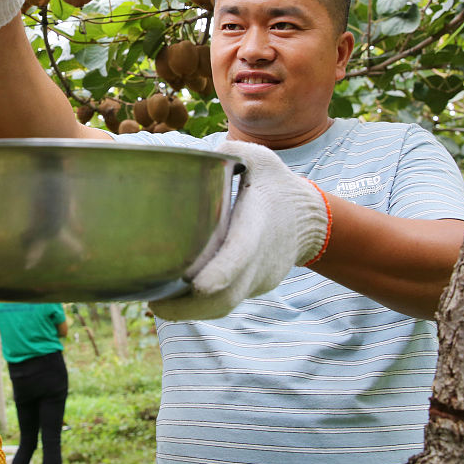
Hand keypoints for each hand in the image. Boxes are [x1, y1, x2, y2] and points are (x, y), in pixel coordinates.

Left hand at [150, 140, 330, 320]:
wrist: (310, 220)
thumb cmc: (277, 186)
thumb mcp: (262, 160)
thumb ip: (235, 152)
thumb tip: (205, 154)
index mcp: (258, 225)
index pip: (241, 254)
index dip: (221, 272)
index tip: (196, 286)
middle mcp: (259, 260)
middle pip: (227, 297)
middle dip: (190, 308)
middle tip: (153, 305)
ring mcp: (258, 278)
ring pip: (225, 306)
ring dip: (190, 312)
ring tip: (157, 304)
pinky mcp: (254, 287)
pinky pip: (228, 301)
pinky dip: (202, 307)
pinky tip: (175, 299)